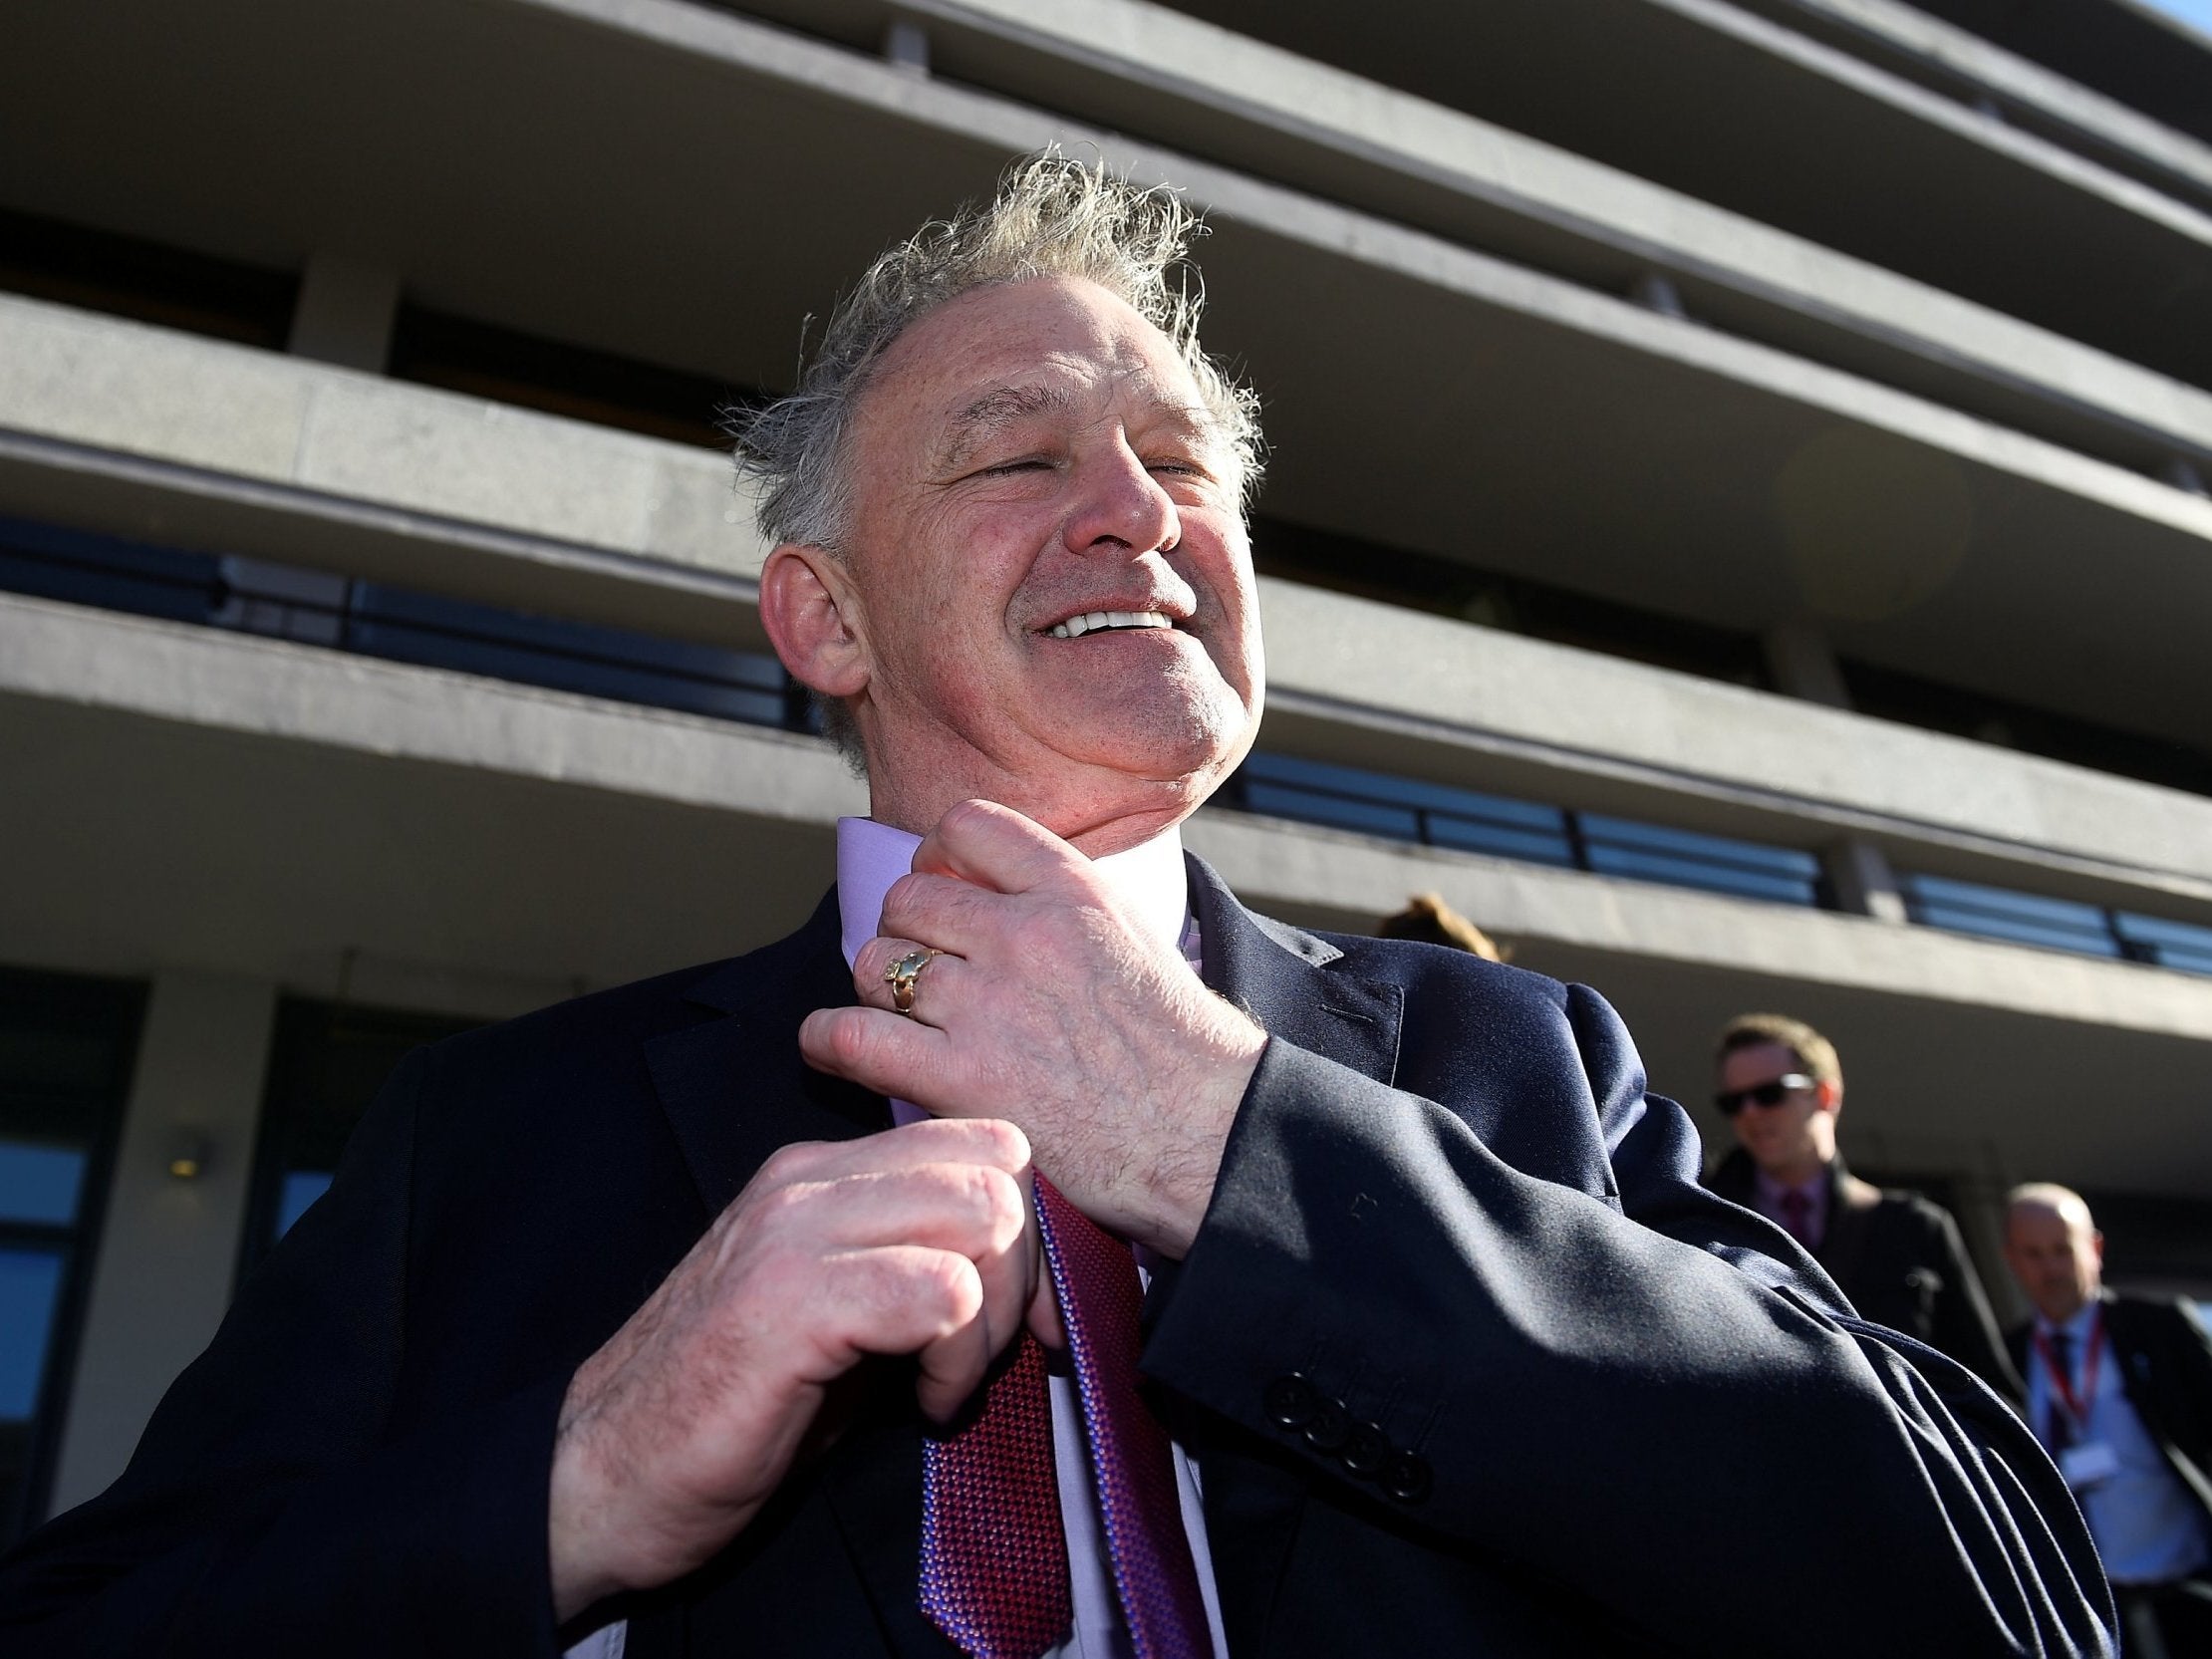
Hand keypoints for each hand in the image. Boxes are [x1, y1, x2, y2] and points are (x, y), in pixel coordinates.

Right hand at [547, 1117, 1049, 1621]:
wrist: (603, 1477)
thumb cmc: (730, 1412)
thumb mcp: (842, 1318)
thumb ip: (915, 1270)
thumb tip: (1024, 1279)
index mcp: (820, 1175)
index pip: (979, 1141)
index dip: (1026, 1228)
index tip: (1018, 1318)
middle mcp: (807, 1183)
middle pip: (995, 1167)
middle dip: (1023, 1270)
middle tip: (984, 1354)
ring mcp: (794, 1234)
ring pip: (979, 1214)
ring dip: (994, 1315)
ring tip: (946, 1381)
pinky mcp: (789, 1303)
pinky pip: (941, 1291)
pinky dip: (957, 1356)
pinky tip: (922, 1402)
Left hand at [799, 799, 1266, 1258]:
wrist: (1209, 1133)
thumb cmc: (1184, 1052)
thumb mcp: (1137, 939)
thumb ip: (1070, 907)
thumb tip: (1008, 890)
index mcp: (1073, 892)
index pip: (967, 825)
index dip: (937, 855)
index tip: (940, 885)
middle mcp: (1025, 935)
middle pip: (909, 897)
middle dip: (902, 931)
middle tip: (916, 969)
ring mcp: (990, 1005)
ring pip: (877, 963)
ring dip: (875, 988)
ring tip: (892, 1016)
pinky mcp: (963, 1078)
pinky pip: (854, 1037)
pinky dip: (828, 1040)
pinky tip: (830, 1047)